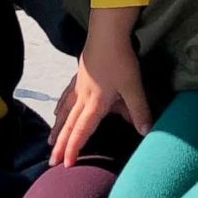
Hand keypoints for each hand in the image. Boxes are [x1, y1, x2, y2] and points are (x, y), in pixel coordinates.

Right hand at [49, 18, 150, 166]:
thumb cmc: (120, 59)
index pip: (82, 130)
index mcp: (95, 103)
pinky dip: (61, 105)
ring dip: (58, 127)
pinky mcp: (80, 74)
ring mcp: (79, 85)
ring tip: (51, 139)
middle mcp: (83, 97)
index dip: (74, 148)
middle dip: (61, 144)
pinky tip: (58, 107)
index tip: (66, 164)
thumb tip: (146, 132)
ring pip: (65, 110)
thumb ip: (139, 110)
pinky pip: (67, 95)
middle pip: (69, 124)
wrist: (106, 33)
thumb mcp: (133, 86)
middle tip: (51, 161)